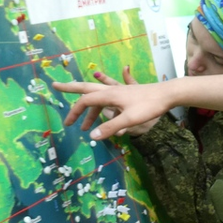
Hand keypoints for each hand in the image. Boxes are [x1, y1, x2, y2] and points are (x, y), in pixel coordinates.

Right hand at [53, 67, 169, 138]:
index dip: (75, 112)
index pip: (85, 101)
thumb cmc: (149, 106)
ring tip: (84, 126)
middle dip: (70, 88)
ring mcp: (119, 91)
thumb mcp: (130, 119)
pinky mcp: (127, 94)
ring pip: (98, 96)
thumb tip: (91, 137)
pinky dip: (104, 105)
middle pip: (86, 88)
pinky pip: (110, 96)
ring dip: (89, 109)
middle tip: (54, 86)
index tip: (68, 125)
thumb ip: (110, 127)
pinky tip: (105, 113)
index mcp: (109, 95)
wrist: (168, 94)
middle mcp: (111, 90)